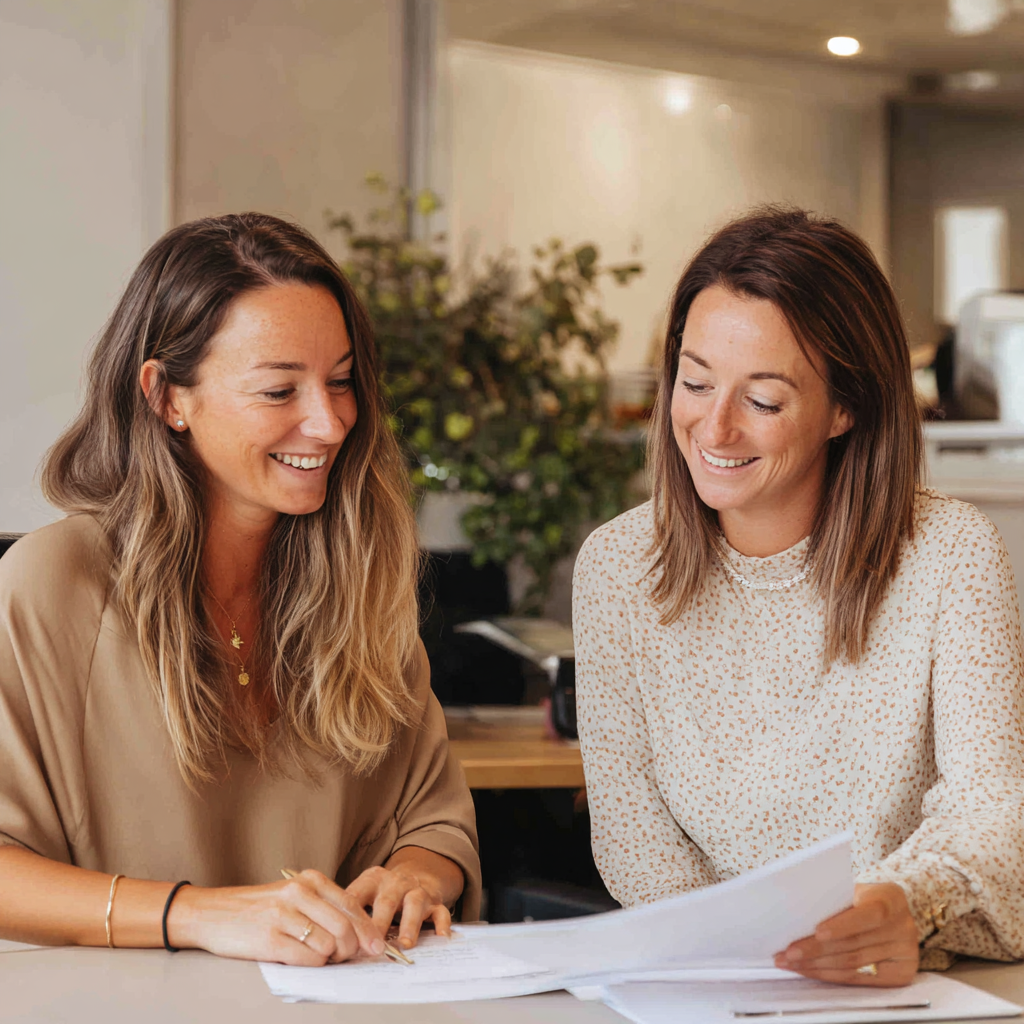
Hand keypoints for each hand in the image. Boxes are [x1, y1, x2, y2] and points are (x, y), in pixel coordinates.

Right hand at [169, 870, 386, 965]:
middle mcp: (298, 893)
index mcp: (309, 880)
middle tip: (347, 958)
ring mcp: (283, 916)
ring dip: (331, 959)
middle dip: (352, 949)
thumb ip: (323, 908)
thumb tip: (359, 934)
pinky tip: (304, 960)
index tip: (378, 946)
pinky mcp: (270, 940)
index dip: (368, 929)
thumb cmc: (258, 908)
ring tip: (320, 957)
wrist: (212, 913)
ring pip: (330, 945)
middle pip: (345, 927)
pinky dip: (314, 965)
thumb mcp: (293, 896)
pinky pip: (309, 959)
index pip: (351, 904)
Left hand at [345, 855, 454, 950]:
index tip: (344, 937)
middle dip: (380, 923)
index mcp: (372, 880)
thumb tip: (326, 938)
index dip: (351, 917)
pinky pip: (440, 911)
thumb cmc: (383, 892)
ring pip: (415, 904)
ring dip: (409, 924)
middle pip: (387, 900)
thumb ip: (349, 910)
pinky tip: (440, 936)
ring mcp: (416, 891)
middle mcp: (395, 883)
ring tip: (404, 944)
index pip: (358, 896)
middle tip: (373, 945)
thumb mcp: (364, 891)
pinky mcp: (435, 902)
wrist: (416, 873)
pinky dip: (442, 923)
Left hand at [774, 883, 919, 986]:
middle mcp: (903, 928)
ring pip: (852, 965)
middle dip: (815, 951)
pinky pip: (859, 979)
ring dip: (817, 966)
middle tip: (787, 953)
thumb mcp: (854, 890)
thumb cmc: (863, 898)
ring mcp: (905, 953)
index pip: (868, 915)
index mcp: (892, 899)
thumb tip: (797, 913)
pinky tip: (810, 971)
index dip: (842, 925)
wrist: (891, 912)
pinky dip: (830, 975)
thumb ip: (834, 900)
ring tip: (790, 963)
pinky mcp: (901, 974)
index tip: (817, 932)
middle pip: (853, 945)